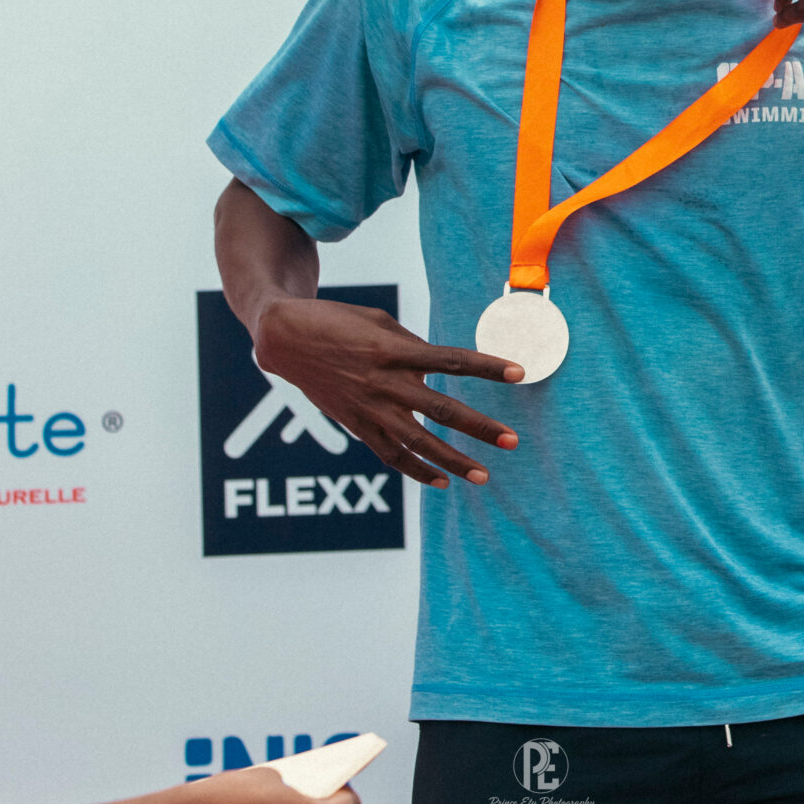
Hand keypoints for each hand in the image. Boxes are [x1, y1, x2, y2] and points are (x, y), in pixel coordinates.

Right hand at [252, 296, 521, 486]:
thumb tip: (440, 368)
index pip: (451, 361)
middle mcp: (384, 382)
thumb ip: (412, 346)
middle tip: (512, 440)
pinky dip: (415, 470)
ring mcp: (368, 408)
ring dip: (452, 461)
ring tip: (482, 475)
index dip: (487, 367)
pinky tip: (440, 481)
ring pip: (417, 443)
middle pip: (441, 410)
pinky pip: (389, 454)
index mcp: (394, 350)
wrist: (285, 338)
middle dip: (479, 427)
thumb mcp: (379, 322)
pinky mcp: (354, 425)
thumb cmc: (337, 321)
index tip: (519, 373)